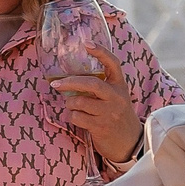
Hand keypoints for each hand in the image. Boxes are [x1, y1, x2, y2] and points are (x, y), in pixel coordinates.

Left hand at [51, 40, 143, 163]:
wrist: (129, 142)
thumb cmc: (116, 114)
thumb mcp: (115, 96)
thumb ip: (100, 86)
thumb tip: (69, 78)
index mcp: (120, 85)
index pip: (113, 63)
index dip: (101, 52)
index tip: (87, 43)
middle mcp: (116, 97)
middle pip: (91, 83)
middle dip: (70, 82)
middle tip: (55, 84)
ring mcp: (109, 112)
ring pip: (79, 102)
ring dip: (70, 103)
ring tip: (72, 106)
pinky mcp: (100, 126)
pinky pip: (77, 117)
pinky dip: (72, 116)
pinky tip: (78, 118)